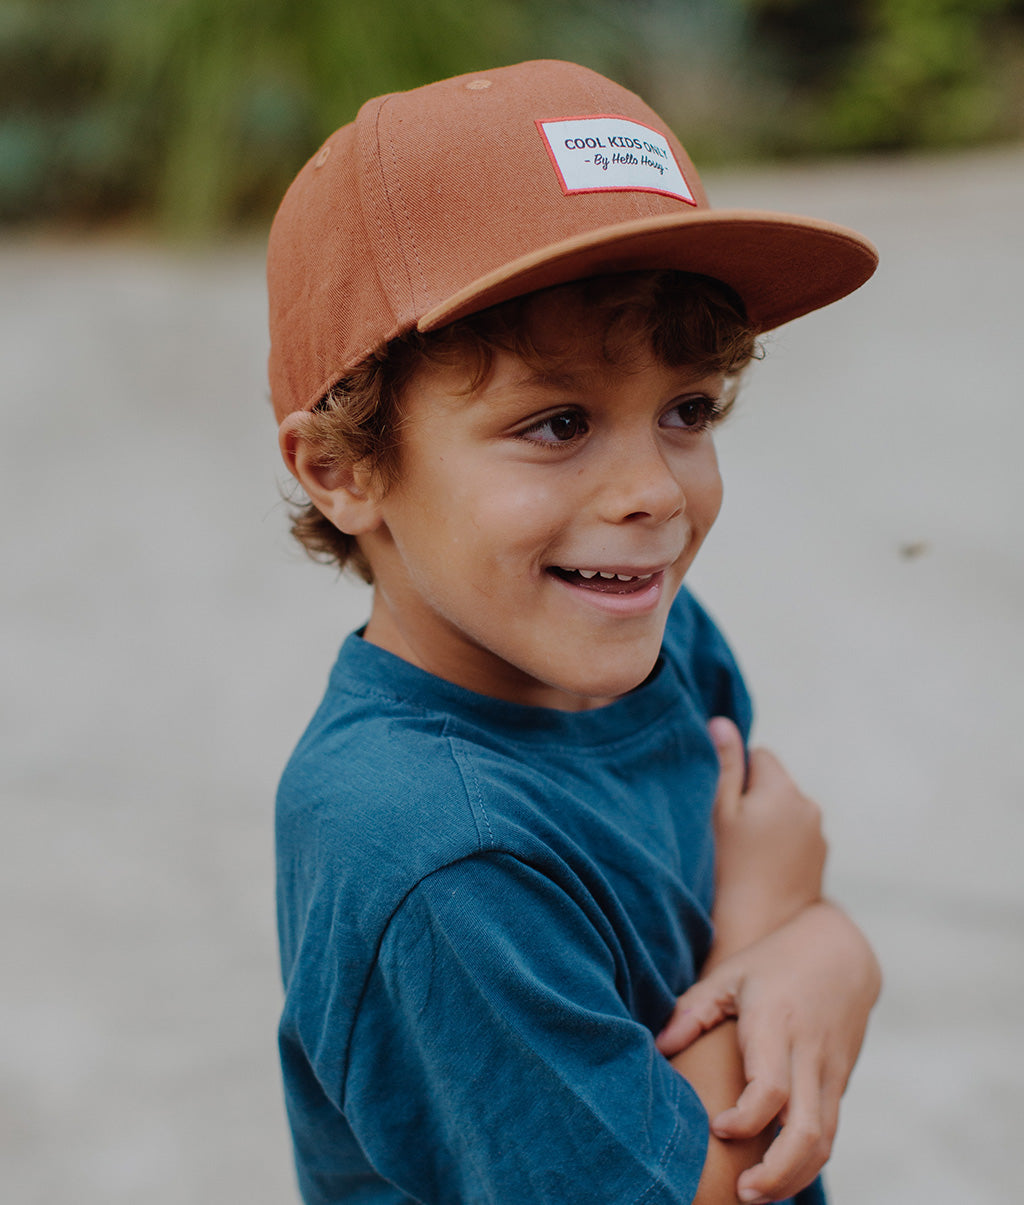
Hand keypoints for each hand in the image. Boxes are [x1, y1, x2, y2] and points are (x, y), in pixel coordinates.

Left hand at [658, 902, 881, 1203]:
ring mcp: (830, 1072)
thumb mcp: (730, 974)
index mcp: (776, 1023)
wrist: (841, 953)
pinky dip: (807, 1163)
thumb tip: (660, 1047)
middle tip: (742, 1194)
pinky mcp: (840, 1083)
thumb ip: (694, 1010)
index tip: (717, 1128)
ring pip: (824, 1142)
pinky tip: (779, 1178)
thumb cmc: (773, 962)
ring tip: (756, 1196)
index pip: (770, 1086)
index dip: (745, 1119)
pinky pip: (830, 1134)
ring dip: (793, 1178)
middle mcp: (809, 1053)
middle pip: (805, 1130)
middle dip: (777, 1173)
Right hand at [709, 717, 825, 959]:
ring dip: (767, 822)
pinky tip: (759, 869)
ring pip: (785, 811)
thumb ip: (724, 764)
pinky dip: (779, 845)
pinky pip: (795, 837)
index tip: (722, 807)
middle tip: (729, 832)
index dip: (735, 775)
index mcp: (785, 791)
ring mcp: (819, 839)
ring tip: (744, 854)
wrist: (754, 931)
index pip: (760, 755)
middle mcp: (810, 809)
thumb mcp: (717, 812)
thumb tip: (723, 723)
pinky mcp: (818, 863)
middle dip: (754, 797)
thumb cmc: (727, 870)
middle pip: (775, 783)